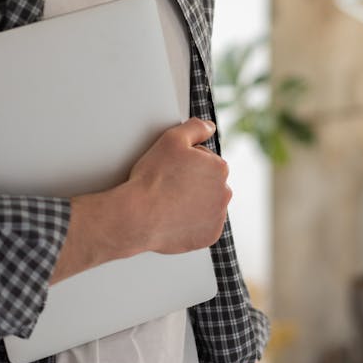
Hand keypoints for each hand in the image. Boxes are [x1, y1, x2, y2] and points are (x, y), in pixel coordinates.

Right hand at [51, 119, 228, 283]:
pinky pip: (203, 227)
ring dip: (194, 203)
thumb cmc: (153, 178)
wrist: (139, 215)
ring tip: (170, 203)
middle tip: (170, 186)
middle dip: (194, 183)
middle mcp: (224, 193)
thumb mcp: (172, 139)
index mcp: (219, 168)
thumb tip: (209, 126)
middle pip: (209, 183)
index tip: (172, 169)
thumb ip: (195, 128)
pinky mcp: (209, 236)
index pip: (207, 160)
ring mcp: (217, 217)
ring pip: (207, 205)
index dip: (187, 162)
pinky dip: (192, 223)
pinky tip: (174, 218)